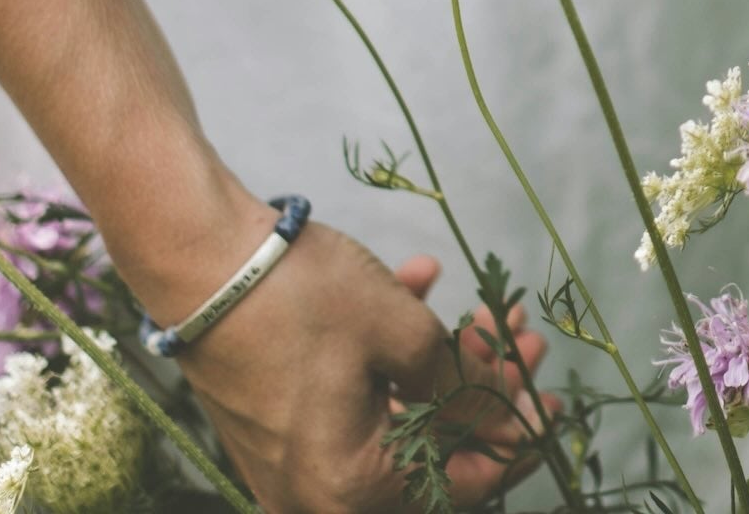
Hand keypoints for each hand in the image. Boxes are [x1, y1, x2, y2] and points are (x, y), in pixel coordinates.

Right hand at [166, 218, 555, 512]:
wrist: (198, 258)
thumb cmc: (298, 297)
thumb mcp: (400, 331)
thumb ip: (459, 384)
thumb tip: (499, 418)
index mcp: (350, 489)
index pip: (459, 482)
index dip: (512, 436)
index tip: (549, 397)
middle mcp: (317, 493)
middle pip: (426, 447)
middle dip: (477, 385)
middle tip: (515, 336)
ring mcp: (291, 461)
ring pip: (392, 414)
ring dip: (436, 361)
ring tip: (476, 306)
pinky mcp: (275, 423)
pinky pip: (350, 397)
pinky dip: (385, 352)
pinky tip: (416, 283)